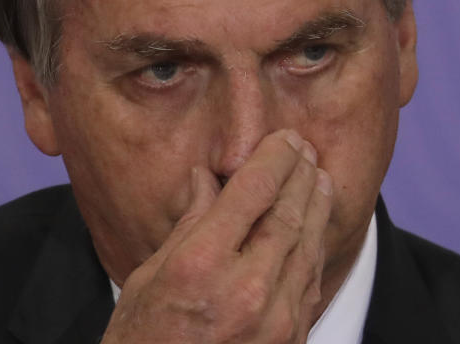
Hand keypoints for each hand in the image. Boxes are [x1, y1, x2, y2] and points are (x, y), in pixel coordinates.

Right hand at [100, 129, 333, 342]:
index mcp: (200, 267)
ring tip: (319, 175)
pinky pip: (309, 281)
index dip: (273, 156)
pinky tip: (313, 225)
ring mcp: (275, 320)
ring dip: (316, 204)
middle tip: (305, 146)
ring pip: (307, 244)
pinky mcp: (291, 340)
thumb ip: (187, 225)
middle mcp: (245, 290)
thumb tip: (207, 180)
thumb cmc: (141, 343)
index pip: (252, 191)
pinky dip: (313, 245)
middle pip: (287, 212)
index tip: (282, 136)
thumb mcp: (148, 279)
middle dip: (300, 172)